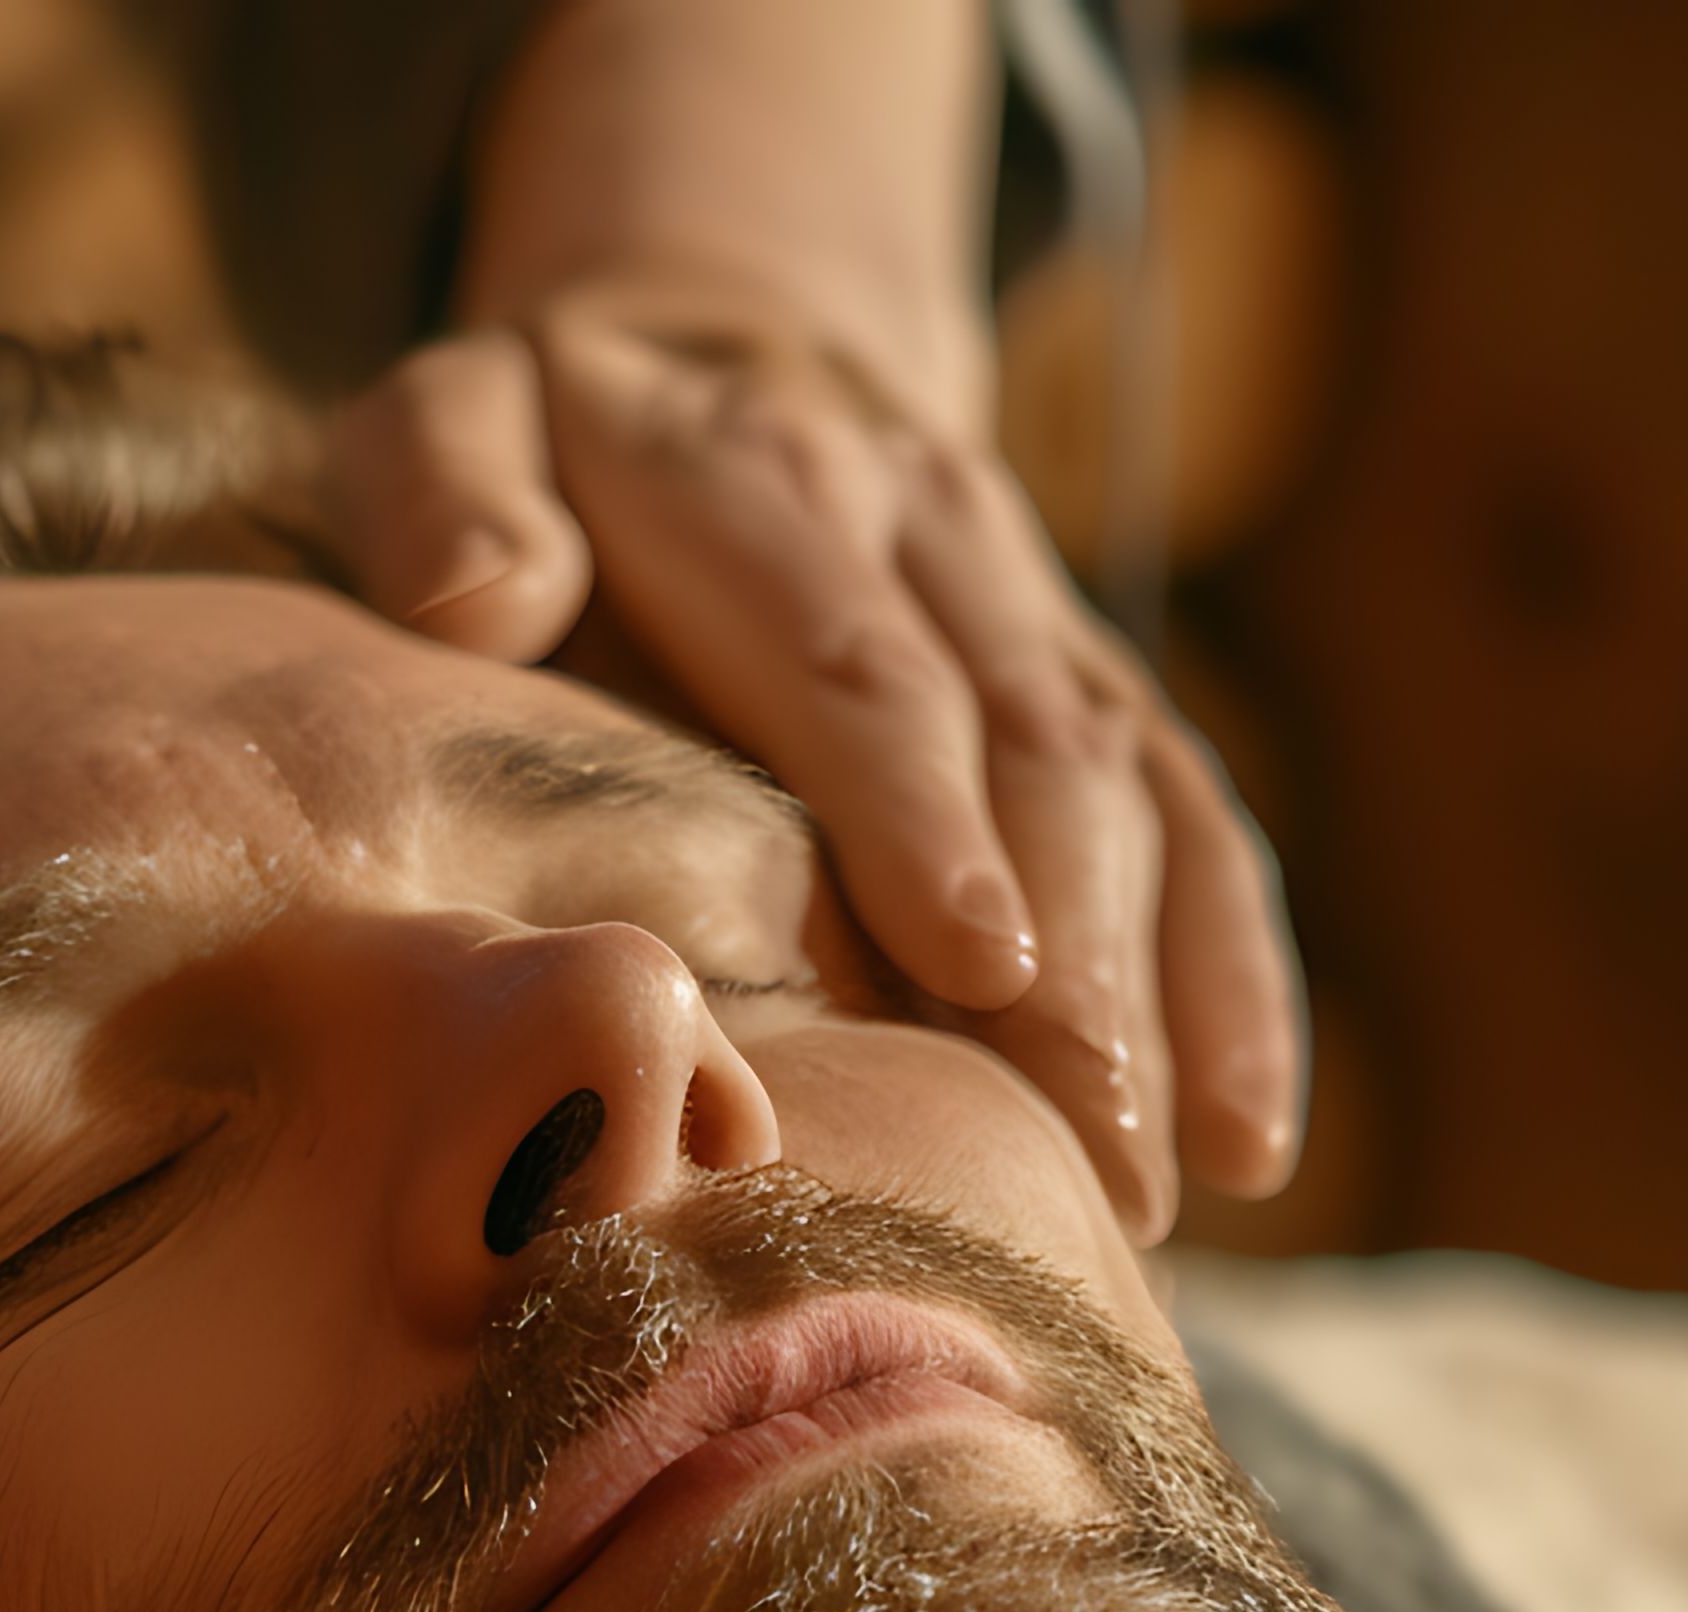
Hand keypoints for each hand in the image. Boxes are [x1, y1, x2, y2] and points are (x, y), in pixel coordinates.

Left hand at [330, 296, 1303, 1238]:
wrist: (713, 345)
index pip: (861, 663)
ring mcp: (1034, 607)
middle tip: (1087, 1153)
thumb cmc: (544, 446)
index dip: (926, 811)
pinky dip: (1234, 980)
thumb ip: (440, 489)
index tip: (982, 963)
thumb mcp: (448, 416)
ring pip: (1139, 798)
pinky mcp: (1094, 681)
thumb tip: (483, 597)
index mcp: (767, 480)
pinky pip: (1198, 820)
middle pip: (1036, 751)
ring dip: (1159, 999)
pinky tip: (1247, 1139)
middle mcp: (933, 530)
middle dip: (1078, 964)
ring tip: (1148, 1190)